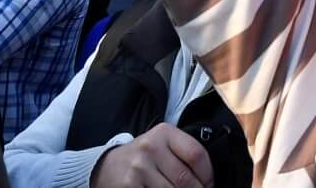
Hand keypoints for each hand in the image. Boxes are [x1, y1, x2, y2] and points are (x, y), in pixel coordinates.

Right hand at [90, 122, 211, 187]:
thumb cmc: (143, 159)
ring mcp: (138, 168)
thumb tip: (209, 182)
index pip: (196, 154)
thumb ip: (184, 156)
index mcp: (164, 133)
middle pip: (186, 179)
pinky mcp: (129, 186)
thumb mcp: (163, 146)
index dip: (208, 175)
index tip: (208, 185)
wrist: (107, 167)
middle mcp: (150, 147)